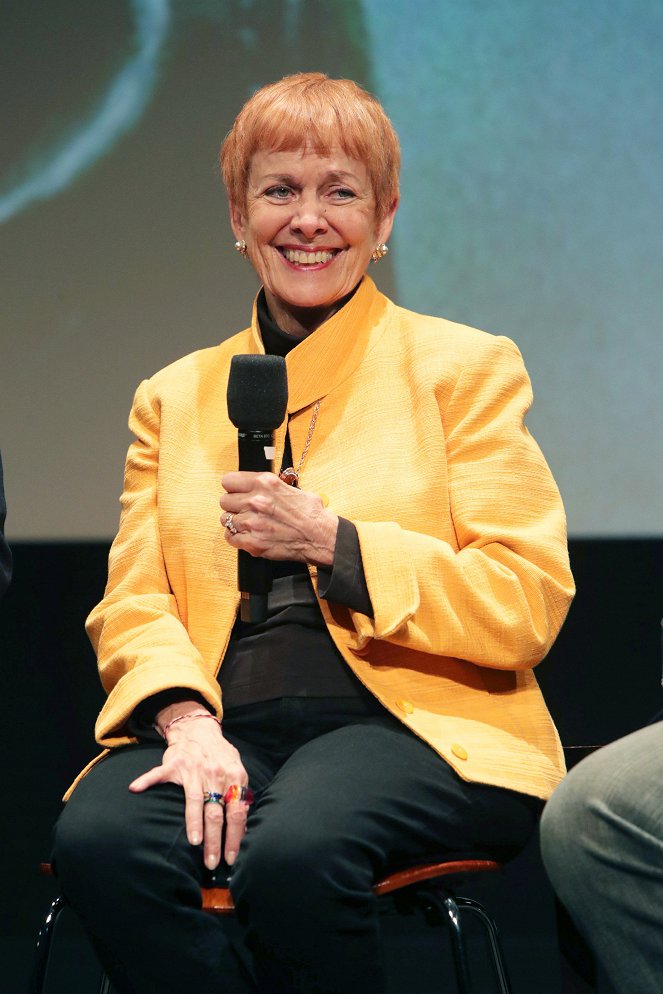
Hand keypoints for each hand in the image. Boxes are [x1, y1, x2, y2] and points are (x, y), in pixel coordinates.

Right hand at [129, 705, 249, 868]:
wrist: (199, 730)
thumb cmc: (219, 756)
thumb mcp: (236, 771)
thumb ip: (239, 795)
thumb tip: (243, 825)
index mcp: (233, 778)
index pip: (236, 812)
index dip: (234, 836)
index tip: (231, 857)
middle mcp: (214, 774)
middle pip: (216, 812)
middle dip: (215, 840)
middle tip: (212, 862)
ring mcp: (193, 770)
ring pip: (195, 800)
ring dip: (195, 824)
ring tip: (196, 843)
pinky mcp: (174, 764)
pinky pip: (158, 774)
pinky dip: (147, 780)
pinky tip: (136, 788)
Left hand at [220, 471, 338, 565]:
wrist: (320, 537)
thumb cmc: (311, 514)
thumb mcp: (290, 488)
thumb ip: (269, 486)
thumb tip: (258, 486)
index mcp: (265, 483)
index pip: (228, 481)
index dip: (232, 488)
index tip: (236, 492)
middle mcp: (256, 501)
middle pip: (224, 501)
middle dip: (233, 505)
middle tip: (244, 510)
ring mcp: (252, 522)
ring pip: (225, 519)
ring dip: (235, 522)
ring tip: (248, 524)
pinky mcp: (252, 542)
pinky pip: (230, 537)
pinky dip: (236, 537)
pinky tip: (247, 535)